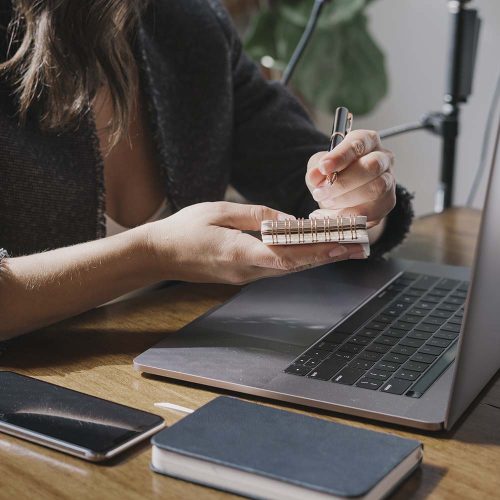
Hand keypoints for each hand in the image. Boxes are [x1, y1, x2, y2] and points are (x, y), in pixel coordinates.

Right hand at [143, 201, 365, 284]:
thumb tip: (287, 220)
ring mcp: (244, 276)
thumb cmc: (184, 229)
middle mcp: (246, 270)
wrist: (159, 254)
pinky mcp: (241, 275)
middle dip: (326, 256)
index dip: (316, 251)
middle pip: (294, 265)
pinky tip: (311, 252)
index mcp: (238, 253)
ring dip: (316, 259)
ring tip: (342, 249)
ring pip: (288, 268)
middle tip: (356, 248)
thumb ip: (255, 215)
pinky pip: (276, 268)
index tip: (341, 245)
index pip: (285, 256)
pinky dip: (298, 260)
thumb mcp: (219, 211)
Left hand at [305, 130, 395, 227]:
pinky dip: (351, 215)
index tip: (324, 167)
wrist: (342, 194)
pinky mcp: (388, 202)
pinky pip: (374, 210)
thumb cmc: (334, 174)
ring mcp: (389, 180)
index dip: (340, 156)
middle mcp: (383, 157)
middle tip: (320, 193)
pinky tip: (336, 215)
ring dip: (346, 199)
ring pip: (375, 189)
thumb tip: (315, 176)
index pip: (358, 144)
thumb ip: (316, 169)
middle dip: (342, 182)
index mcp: (367, 141)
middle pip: (371, 166)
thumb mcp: (320, 166)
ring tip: (327, 203)